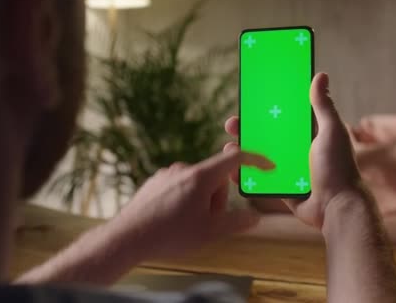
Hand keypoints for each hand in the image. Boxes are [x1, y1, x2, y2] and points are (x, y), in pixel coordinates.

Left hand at [110, 150, 273, 258]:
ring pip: (196, 184)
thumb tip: (254, 217)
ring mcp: (167, 174)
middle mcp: (183, 169)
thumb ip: (236, 222)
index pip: (234, 159)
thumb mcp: (210, 232)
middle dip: (217, 198)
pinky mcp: (154, 182)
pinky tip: (171, 219)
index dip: (255, 161)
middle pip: (214, 178)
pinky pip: (178, 186)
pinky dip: (182, 200)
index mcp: (200, 177)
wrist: (128, 237)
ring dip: (199, 201)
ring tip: (184, 224)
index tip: (267, 167)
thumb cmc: (169, 234)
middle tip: (205, 222)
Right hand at [224, 73, 365, 228]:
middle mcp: (296, 149)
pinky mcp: (279, 186)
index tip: (249, 99)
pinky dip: (244, 172)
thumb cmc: (338, 168)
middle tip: (232, 124)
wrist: (336, 208)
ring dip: (242, 150)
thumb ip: (323, 106)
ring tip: (229, 147)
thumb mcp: (331, 132)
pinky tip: (232, 169)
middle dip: (247, 128)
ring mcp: (286, 168)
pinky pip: (258, 177)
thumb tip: (320, 75)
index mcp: (308, 133)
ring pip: (258, 155)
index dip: (266, 107)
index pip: (284, 115)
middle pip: (266, 134)